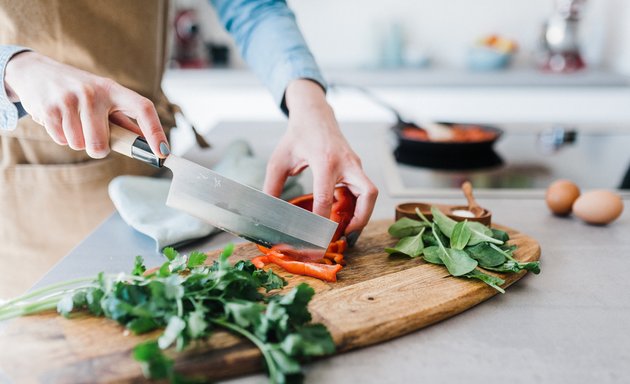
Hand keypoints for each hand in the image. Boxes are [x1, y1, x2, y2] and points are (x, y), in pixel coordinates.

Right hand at [4, 51, 168, 158]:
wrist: (36, 72)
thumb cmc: (80, 92)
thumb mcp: (104, 98)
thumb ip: (123, 122)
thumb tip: (145, 145)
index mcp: (114, 90)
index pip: (143, 109)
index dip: (156, 132)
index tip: (162, 151)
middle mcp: (93, 93)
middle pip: (101, 145)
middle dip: (98, 148)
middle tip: (92, 134)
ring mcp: (70, 99)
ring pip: (80, 145)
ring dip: (77, 140)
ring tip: (72, 121)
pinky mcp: (49, 109)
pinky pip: (61, 141)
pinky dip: (61, 136)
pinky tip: (58, 119)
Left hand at [263, 79, 377, 239]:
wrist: (314, 115)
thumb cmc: (297, 136)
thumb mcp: (279, 160)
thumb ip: (272, 187)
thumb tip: (267, 213)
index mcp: (325, 161)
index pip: (326, 197)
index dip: (321, 221)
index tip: (315, 238)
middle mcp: (346, 163)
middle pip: (368, 194)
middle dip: (361, 218)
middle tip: (346, 235)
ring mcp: (355, 164)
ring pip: (370, 193)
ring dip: (362, 214)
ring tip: (345, 230)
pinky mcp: (356, 167)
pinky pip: (363, 190)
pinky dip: (357, 205)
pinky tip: (342, 215)